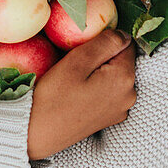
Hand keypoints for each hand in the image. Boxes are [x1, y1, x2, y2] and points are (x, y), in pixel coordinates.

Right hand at [27, 29, 136, 159]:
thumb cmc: (54, 96)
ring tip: (75, 78)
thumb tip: (124, 34)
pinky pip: (108, 91)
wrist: (37, 133)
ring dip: (99, 71)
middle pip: (122, 60)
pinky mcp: (110, 118)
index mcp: (125, 79)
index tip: (84, 47)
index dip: (106, 40)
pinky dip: (97, 86)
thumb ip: (105, 43)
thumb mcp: (77, 62)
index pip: (126, 43)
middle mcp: (129, 95)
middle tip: (76, 63)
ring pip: (114, 75)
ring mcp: (121, 109)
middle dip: (103, 56)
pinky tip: (77, 91)